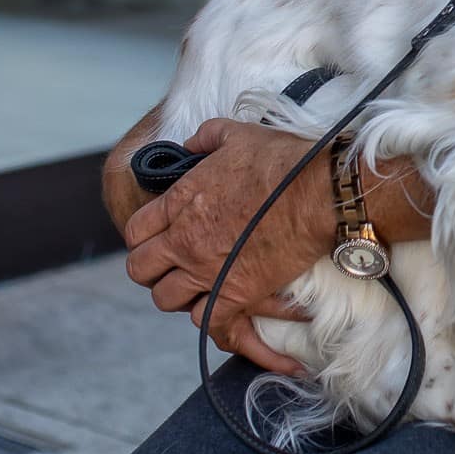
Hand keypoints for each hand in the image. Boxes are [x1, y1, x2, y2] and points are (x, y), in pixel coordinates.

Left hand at [122, 119, 334, 375]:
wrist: (320, 194)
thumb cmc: (282, 161)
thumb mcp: (238, 134)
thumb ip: (205, 138)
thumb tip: (190, 145)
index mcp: (181, 201)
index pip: (134, 231)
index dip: (143, 236)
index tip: (160, 236)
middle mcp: (185, 240)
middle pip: (139, 269)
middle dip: (151, 267)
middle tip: (172, 263)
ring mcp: (207, 270)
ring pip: (164, 299)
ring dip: (176, 292)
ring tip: (195, 284)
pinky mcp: (236, 294)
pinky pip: (202, 319)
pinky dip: (208, 314)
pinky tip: (221, 302)